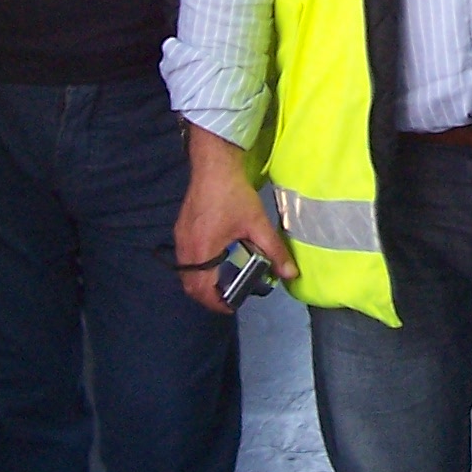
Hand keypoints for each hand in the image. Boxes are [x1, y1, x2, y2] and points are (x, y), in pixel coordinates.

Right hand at [174, 123, 298, 314]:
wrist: (213, 165)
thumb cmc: (233, 194)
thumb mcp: (257, 223)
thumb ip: (274, 251)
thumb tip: (290, 274)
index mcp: (202, 252)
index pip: (202, 289)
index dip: (216, 303)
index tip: (232, 305)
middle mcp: (186, 248)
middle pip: (190, 285)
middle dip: (208, 296)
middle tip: (228, 297)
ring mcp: (181, 238)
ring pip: (185, 272)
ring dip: (201, 282)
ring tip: (222, 282)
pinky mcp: (181, 228)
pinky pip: (185, 259)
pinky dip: (197, 268)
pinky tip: (214, 261)